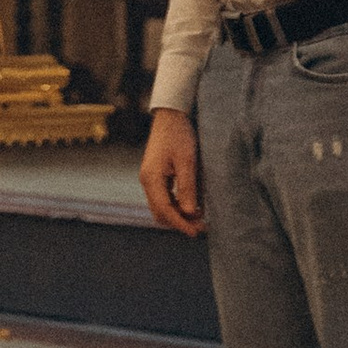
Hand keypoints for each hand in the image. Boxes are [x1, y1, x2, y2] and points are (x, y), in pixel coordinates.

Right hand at [141, 108, 203, 237]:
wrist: (171, 115)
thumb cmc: (179, 134)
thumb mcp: (187, 161)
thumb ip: (188, 188)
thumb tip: (190, 213)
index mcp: (152, 178)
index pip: (164, 210)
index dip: (180, 224)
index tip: (196, 232)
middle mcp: (147, 181)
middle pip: (160, 213)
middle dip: (179, 222)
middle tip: (201, 227)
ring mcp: (149, 178)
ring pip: (161, 207)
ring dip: (177, 215)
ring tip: (198, 217)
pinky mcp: (155, 175)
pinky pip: (163, 197)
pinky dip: (175, 205)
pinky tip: (191, 204)